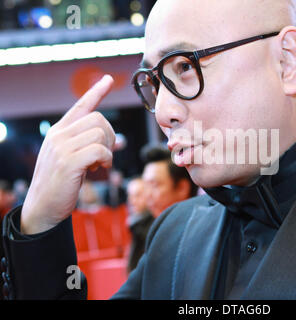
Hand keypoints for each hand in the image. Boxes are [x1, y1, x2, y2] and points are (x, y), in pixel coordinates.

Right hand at [21, 75, 115, 234]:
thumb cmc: (61, 184)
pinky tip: (99, 169)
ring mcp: (61, 147)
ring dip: (108, 150)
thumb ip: (88, 146)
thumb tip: (117, 142)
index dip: (96, 92)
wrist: (42, 207)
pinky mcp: (67, 162)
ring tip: (100, 164)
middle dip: (110, 136)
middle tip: (106, 155)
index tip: (108, 80)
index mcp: (59, 131)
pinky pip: (99, 149)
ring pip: (100, 133)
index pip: (80, 105)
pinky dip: (106, 159)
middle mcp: (58, 135)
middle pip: (98, 118)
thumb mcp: (71, 159)